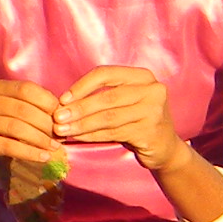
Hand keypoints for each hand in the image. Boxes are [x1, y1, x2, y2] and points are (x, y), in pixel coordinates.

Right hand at [0, 77, 61, 176]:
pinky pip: (9, 146)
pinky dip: (29, 152)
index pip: (26, 89)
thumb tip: (61, 112)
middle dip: (46, 123)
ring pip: (17, 128)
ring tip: (55, 147)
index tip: (62, 115)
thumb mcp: (4, 108)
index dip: (47, 101)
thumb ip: (26, 106)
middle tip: (61, 135)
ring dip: (40, 139)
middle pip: (23, 110)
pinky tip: (43, 157)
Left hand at [54, 65, 183, 169]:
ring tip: (62, 130)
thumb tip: (64, 102)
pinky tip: (77, 137)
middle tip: (57, 117)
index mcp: (142, 76)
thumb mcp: (125, 101)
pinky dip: (92, 136)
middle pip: (107, 97)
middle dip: (79, 108)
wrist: (165, 148)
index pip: (106, 74)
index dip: (82, 86)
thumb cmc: (137, 121)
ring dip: (82, 124)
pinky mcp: (150, 131)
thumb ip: (102, 96)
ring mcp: (153, 111)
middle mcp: (152, 90)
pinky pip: (113, 133)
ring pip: (109, 117)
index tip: (63, 99)